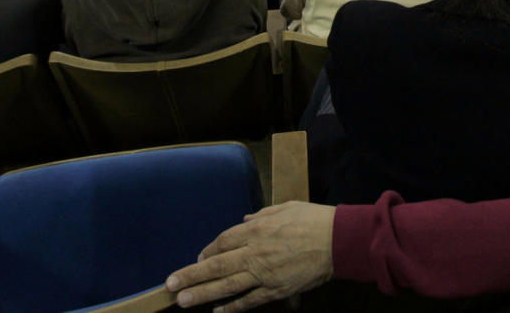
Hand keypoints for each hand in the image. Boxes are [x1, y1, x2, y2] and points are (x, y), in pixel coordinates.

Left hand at [166, 202, 335, 310]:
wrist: (338, 240)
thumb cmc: (314, 219)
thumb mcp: (286, 207)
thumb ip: (262, 215)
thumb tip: (245, 222)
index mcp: (258, 229)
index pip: (224, 241)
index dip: (208, 250)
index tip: (197, 257)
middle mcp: (256, 252)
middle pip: (217, 265)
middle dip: (191, 275)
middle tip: (170, 284)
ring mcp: (265, 273)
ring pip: (227, 285)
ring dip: (202, 293)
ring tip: (182, 300)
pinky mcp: (276, 289)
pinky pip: (250, 300)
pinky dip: (233, 307)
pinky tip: (217, 311)